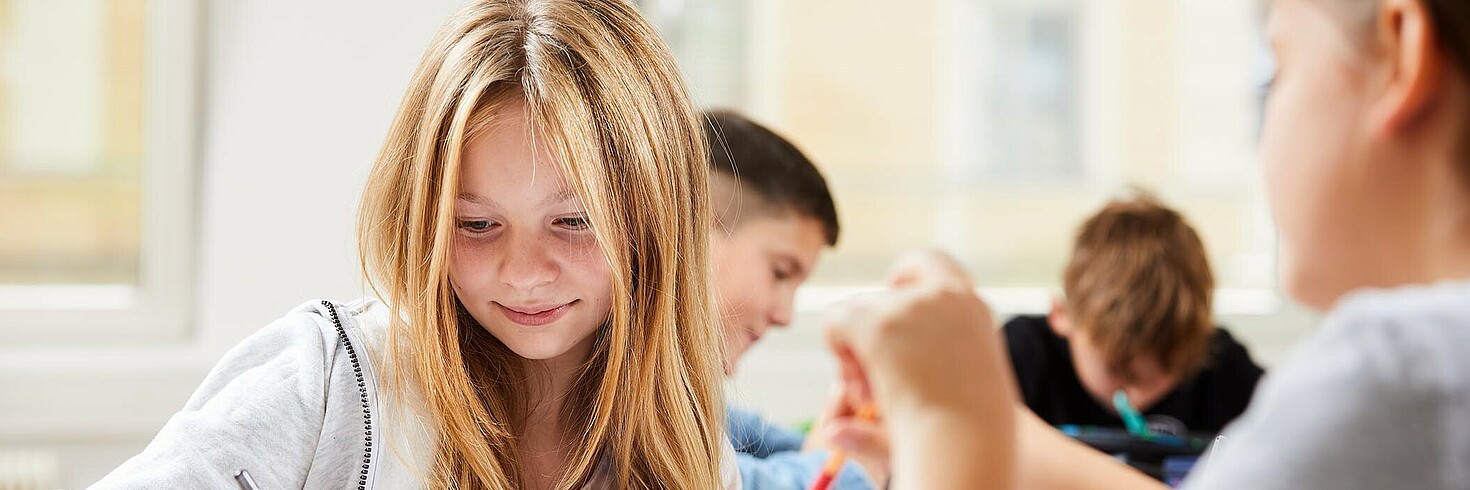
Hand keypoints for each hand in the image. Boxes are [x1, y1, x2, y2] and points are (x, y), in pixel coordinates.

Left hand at [821, 250, 1017, 488]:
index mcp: (974, 309)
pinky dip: (835, 346)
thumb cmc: (968, 431)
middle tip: (873, 382)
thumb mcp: (954, 387)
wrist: (969, 451)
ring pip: (858, 309)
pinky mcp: (880, 323)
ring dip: (856, 348)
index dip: (906, 276)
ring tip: (870, 397)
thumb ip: (926, 362)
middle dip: (873, 330)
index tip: (892, 302)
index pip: (935, 264)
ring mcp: (914, 306)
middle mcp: (949, 297)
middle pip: (886, 294)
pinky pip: (836, 318)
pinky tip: (854, 384)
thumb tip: (885, 352)